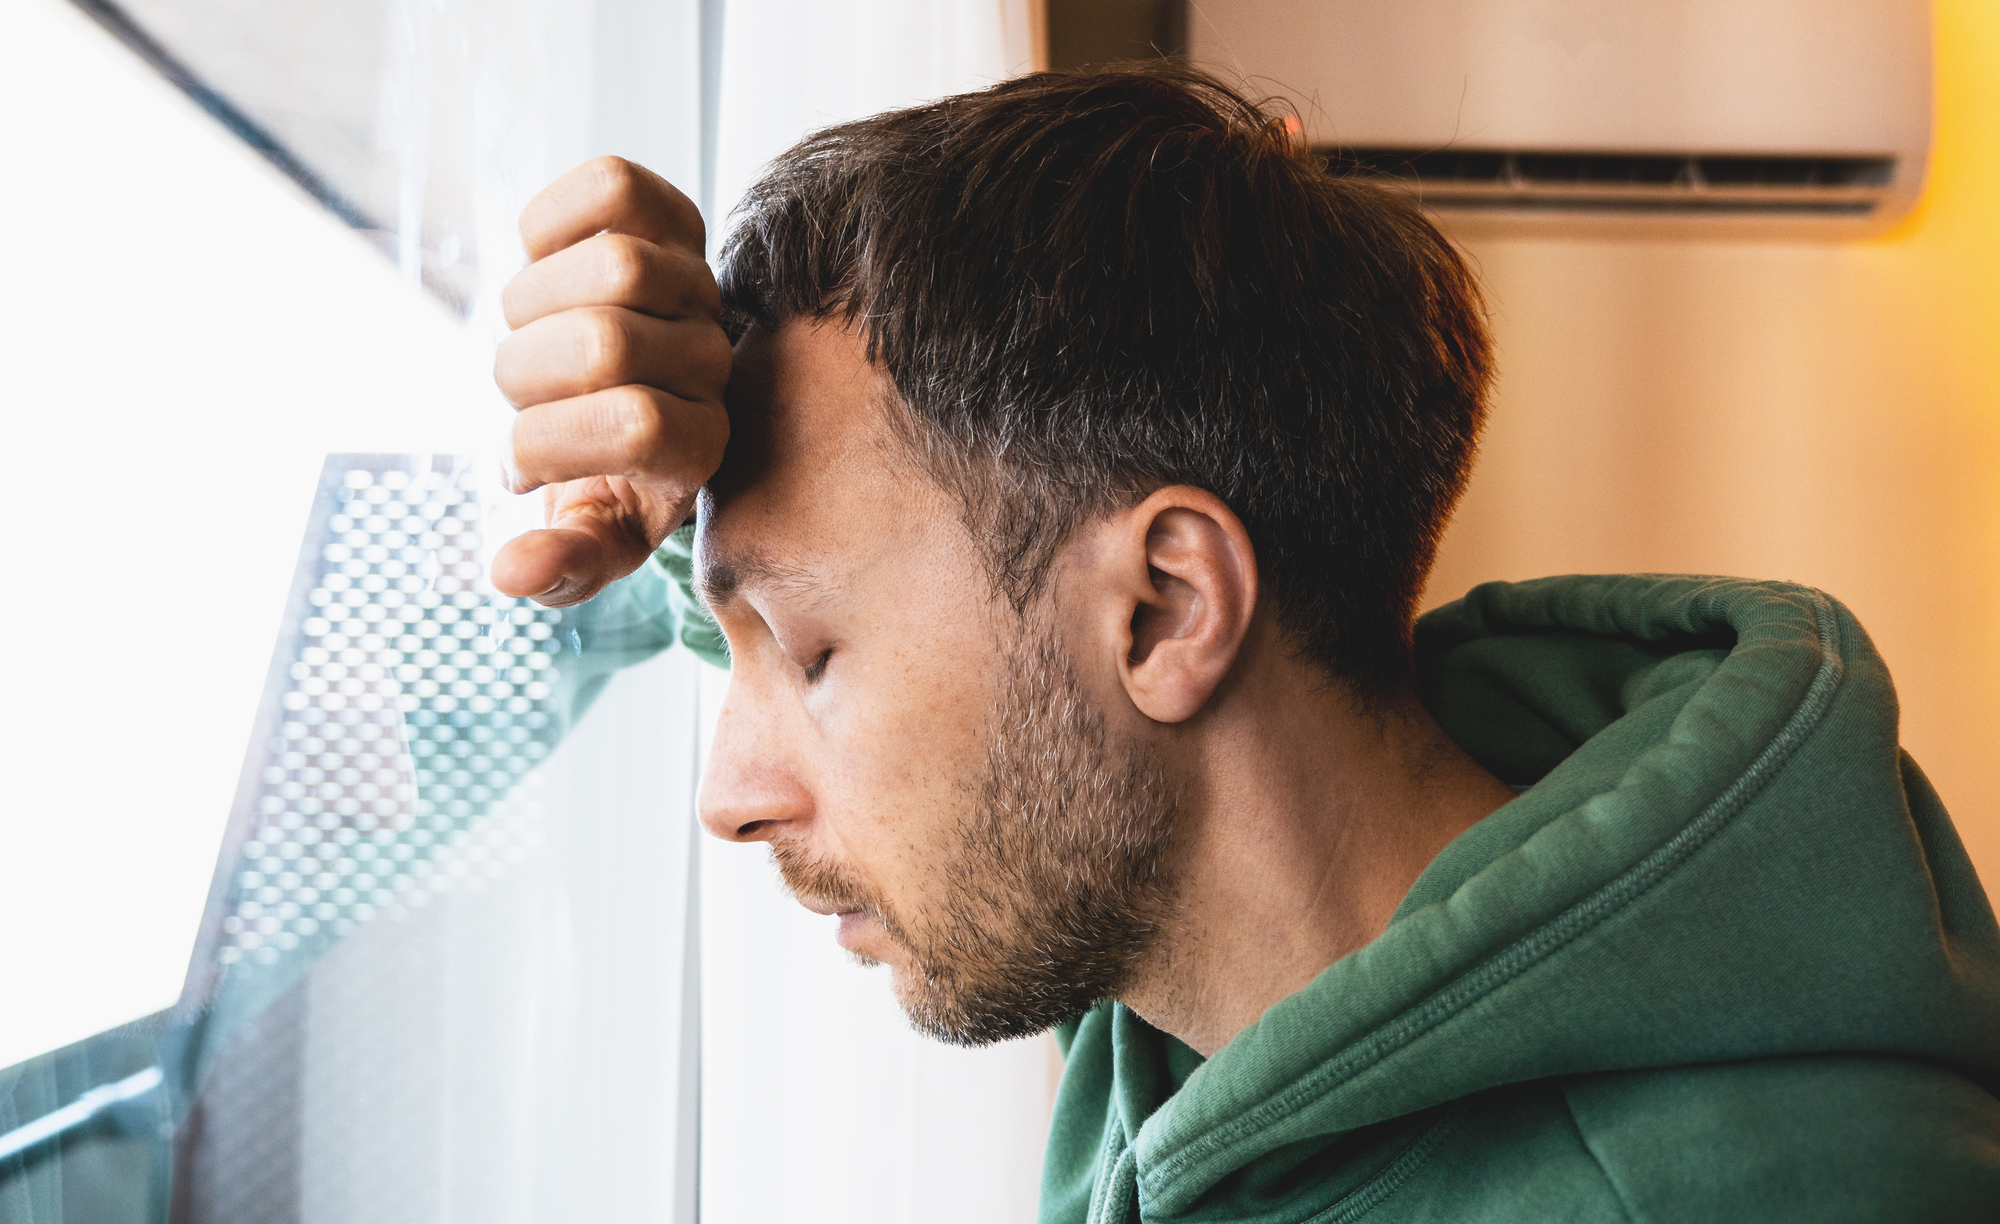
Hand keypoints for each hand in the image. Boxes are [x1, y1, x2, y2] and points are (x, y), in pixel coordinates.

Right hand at [490, 157, 730, 605]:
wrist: (630, 390)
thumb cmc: (604, 472)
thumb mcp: (594, 532)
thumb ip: (562, 562)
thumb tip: (508, 571)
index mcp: (703, 447)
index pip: (634, 426)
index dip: (544, 444)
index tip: (519, 466)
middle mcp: (714, 365)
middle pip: (606, 341)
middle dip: (525, 373)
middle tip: (519, 396)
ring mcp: (698, 285)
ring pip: (615, 265)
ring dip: (532, 302)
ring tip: (528, 335)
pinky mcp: (670, 216)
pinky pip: (612, 188)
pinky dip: (551, 222)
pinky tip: (539, 264)